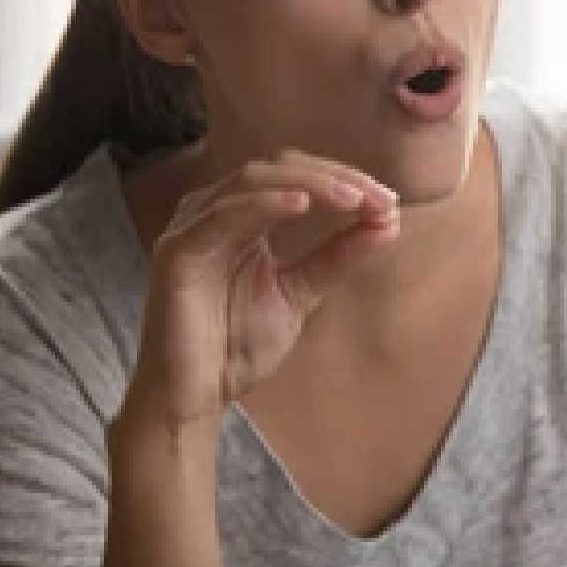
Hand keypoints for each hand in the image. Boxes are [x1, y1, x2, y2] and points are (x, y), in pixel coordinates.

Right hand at [123, 148, 399, 434]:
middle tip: (379, 197)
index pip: (296, 178)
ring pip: (254, 180)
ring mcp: (192, 227)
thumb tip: (388, 222)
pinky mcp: (178, 251)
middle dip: (335, 178)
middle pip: (279, 169)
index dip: (343, 180)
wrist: (195, 398)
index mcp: (241, 217)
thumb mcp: (302, 292)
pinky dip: (266, 203)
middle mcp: (213, 212)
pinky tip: (303, 205)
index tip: (389, 201)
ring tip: (354, 198)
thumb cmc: (237, 345)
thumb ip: (338, 256)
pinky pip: (223, 215)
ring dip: (310, 184)